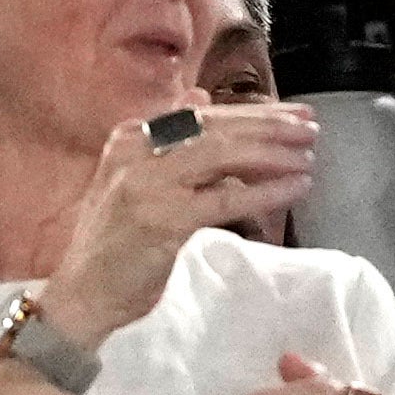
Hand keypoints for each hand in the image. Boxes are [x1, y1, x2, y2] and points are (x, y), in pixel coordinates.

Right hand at [42, 100, 319, 347]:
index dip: (253, 113)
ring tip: (308, 155)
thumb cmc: (116, 241)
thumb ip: (172, 142)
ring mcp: (147, 183)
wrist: (82, 294)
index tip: (295, 113)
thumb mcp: (138, 180)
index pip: (203, 116)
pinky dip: (265, 192)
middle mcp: (136, 151)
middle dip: (269, 126)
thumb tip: (201, 100)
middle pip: (215, 130)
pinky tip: (296, 188)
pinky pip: (225, 199)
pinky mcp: (162, 219)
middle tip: (311, 128)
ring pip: (221, 156)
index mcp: (130, 136)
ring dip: (272, 153)